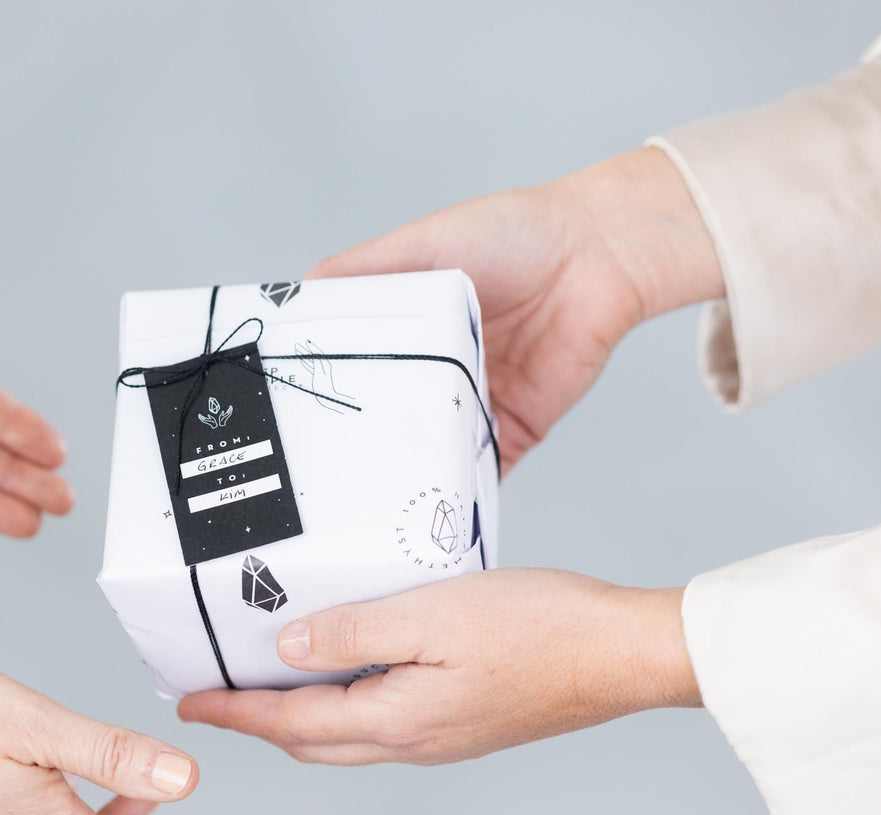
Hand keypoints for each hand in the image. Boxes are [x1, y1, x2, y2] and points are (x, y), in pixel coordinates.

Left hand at [177, 569, 698, 764]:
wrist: (620, 653)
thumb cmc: (542, 627)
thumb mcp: (431, 613)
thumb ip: (353, 632)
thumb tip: (287, 648)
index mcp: (396, 717)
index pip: (289, 720)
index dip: (234, 711)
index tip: (191, 701)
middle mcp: (414, 740)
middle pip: (311, 740)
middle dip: (256, 722)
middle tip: (217, 698)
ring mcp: (442, 738)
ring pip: (347, 737)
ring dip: (298, 717)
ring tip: (270, 685)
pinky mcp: (465, 724)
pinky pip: (383, 724)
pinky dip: (345, 707)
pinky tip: (350, 672)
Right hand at [308, 147, 723, 470]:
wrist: (597, 256)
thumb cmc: (511, 234)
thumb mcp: (418, 244)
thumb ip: (358, 270)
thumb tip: (294, 294)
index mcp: (407, 331)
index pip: (353, 374)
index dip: (321, 398)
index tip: (282, 426)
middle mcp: (435, 373)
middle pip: (388, 423)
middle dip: (357, 451)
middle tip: (313, 482)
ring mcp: (472, 406)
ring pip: (429, 455)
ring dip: (403, 478)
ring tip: (358, 511)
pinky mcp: (512, 431)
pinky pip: (480, 473)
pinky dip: (458, 497)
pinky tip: (423, 514)